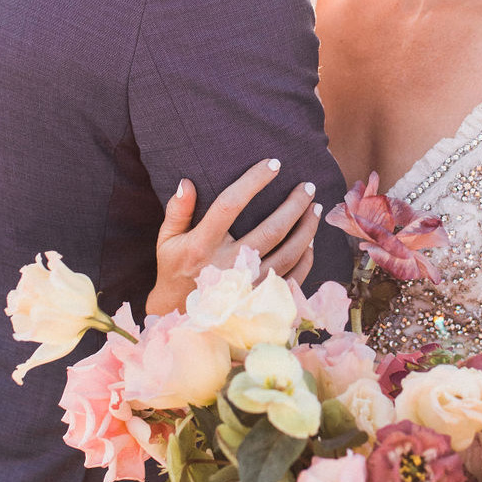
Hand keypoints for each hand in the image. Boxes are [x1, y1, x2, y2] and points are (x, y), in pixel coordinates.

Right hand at [145, 159, 322, 315]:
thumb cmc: (174, 271)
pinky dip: (305, 259)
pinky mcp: (260, 300)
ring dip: (306, 228)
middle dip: (294, 204)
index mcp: (203, 245)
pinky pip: (292, 278)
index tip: (274, 164)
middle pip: (272, 229)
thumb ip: (177, 211)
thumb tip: (187, 182)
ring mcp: (247, 285)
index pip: (230, 204)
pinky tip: (310, 242)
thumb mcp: (167, 241)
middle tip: (308, 187)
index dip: (254, 181)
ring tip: (315, 208)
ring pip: (288, 253)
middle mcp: (228, 265)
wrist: (179, 317)